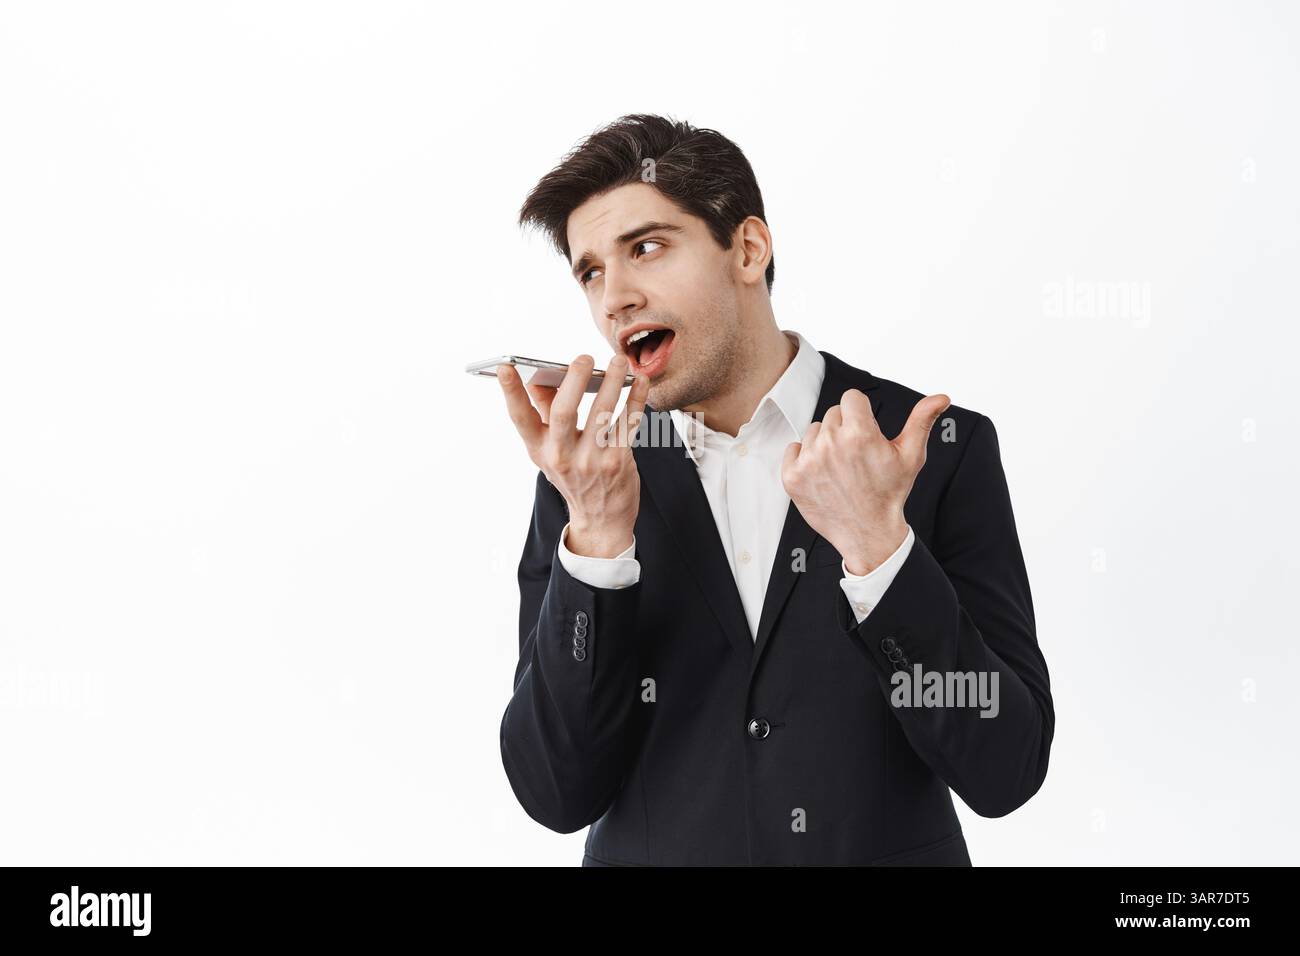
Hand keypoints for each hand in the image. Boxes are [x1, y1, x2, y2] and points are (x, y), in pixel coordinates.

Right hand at [497, 353, 649, 557]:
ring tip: (617, 361)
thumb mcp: (551, 451)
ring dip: (611, 382)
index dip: (510, 392)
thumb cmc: (575, 475)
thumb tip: (539, 377)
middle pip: (563, 412)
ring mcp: (591, 461)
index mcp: (540, 449)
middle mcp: (562, 456)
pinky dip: (635, 398)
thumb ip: (545, 413)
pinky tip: (639, 381)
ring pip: (602, 413)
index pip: (519, 418)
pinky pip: (628, 423)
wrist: (601, 520)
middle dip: (573, 380)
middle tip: (584, 357)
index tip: (506, 367)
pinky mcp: (618, 462)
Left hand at [781, 389, 949, 574]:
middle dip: (845, 428)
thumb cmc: (890, 494)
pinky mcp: (792, 477)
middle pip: (832, 413)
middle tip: (856, 455)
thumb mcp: (911, 456)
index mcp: (860, 433)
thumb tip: (941, 398)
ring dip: (824, 443)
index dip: (861, 413)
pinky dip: (804, 458)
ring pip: (813, 431)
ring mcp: (809, 461)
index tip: (866, 431)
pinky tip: (822, 473)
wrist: (869, 533)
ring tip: (841, 467)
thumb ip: (922, 421)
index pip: (851, 398)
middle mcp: (831, 444)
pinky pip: (793, 449)